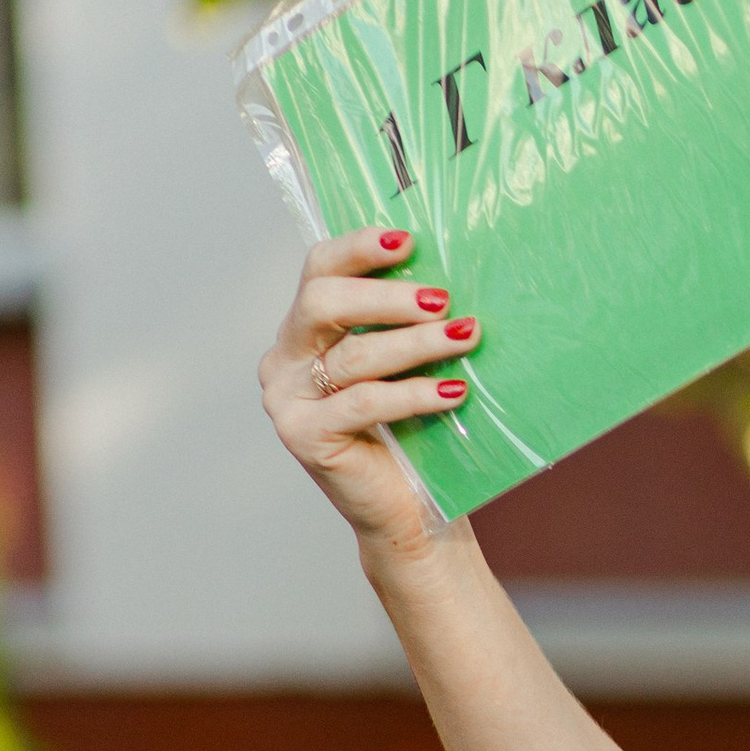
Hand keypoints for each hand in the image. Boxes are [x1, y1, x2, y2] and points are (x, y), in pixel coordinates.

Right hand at [258, 227, 478, 565]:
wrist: (409, 510)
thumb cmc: (412, 432)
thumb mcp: (405, 366)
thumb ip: (405, 323)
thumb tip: (452, 273)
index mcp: (303, 330)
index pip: (319, 269)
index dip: (359, 248)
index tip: (409, 241)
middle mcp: (283, 359)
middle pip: (323, 303)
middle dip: (388, 297)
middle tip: (443, 300)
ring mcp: (286, 400)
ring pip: (352, 356)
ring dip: (415, 344)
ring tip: (465, 337)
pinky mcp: (303, 436)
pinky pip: (364, 403)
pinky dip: (414, 393)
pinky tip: (454, 390)